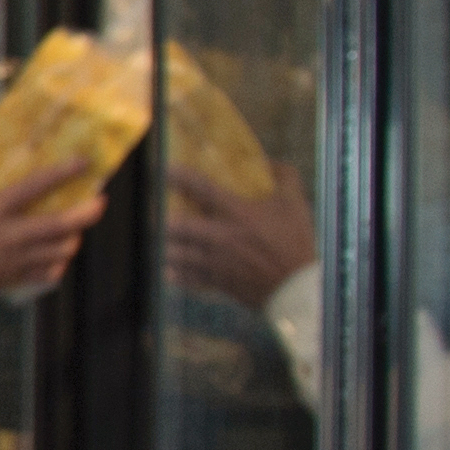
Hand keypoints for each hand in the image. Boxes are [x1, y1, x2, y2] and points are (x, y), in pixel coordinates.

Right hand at [0, 158, 102, 303]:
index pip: (35, 187)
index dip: (63, 172)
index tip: (83, 162)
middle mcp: (12, 235)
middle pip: (63, 224)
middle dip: (88, 212)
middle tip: (99, 202)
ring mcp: (16, 259)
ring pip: (62, 250)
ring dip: (75, 238)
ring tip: (75, 230)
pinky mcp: (14, 278)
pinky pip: (49, 273)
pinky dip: (57, 265)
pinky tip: (55, 258)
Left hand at [165, 168, 319, 310]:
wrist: (296, 287)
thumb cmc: (296, 242)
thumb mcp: (296, 204)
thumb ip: (284, 177)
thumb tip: (268, 162)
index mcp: (239, 215)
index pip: (203, 190)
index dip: (182, 177)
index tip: (166, 169)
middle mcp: (220, 237)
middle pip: (177, 227)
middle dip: (161, 219)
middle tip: (154, 212)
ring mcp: (214, 261)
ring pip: (174, 254)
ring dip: (162, 246)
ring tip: (158, 240)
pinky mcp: (214, 281)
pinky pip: (184, 278)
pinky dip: (174, 273)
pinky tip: (169, 268)